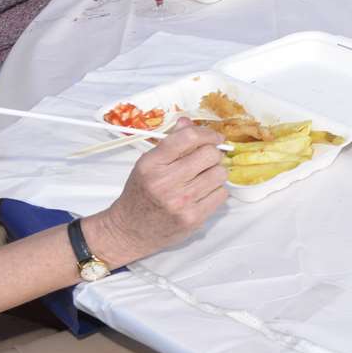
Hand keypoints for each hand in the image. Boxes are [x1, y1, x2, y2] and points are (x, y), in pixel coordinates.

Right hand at [83, 123, 227, 265]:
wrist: (130, 230)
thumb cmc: (140, 194)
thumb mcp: (147, 164)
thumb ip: (170, 142)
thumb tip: (188, 122)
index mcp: (152, 164)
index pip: (188, 137)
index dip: (207, 133)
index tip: (214, 137)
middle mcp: (165, 182)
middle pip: (209, 154)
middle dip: (213, 154)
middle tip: (207, 159)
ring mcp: (180, 202)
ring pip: (219, 174)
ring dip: (215, 172)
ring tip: (203, 177)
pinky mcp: (193, 218)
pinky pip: (221, 194)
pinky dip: (216, 191)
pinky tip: (202, 193)